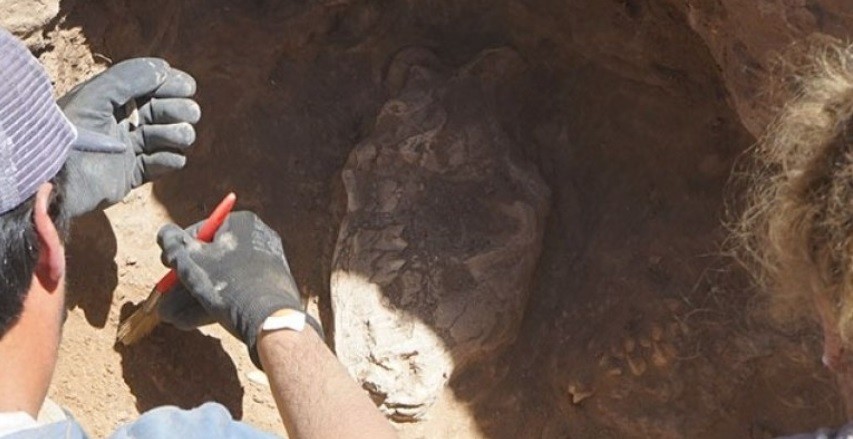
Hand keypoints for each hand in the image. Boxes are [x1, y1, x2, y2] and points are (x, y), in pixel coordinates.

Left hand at [58, 58, 200, 216]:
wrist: (60, 181)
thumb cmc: (72, 133)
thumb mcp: (95, 97)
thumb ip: (128, 78)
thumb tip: (164, 69)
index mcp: (113, 99)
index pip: (152, 85)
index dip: (173, 84)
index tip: (186, 87)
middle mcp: (124, 121)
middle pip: (169, 110)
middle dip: (179, 109)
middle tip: (182, 114)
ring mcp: (131, 148)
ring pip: (172, 136)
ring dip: (177, 134)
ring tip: (168, 137)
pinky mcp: (134, 173)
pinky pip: (166, 163)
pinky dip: (170, 159)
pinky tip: (161, 158)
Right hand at [156, 211, 318, 364]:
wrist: (269, 317)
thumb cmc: (228, 282)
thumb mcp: (190, 260)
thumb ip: (172, 244)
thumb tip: (166, 234)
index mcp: (243, 224)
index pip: (202, 230)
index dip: (179, 248)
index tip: (166, 264)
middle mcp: (257, 241)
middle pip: (211, 259)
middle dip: (183, 281)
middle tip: (164, 296)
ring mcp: (264, 267)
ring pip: (220, 281)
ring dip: (190, 298)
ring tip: (169, 316)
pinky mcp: (267, 291)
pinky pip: (233, 294)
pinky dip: (210, 305)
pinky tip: (186, 321)